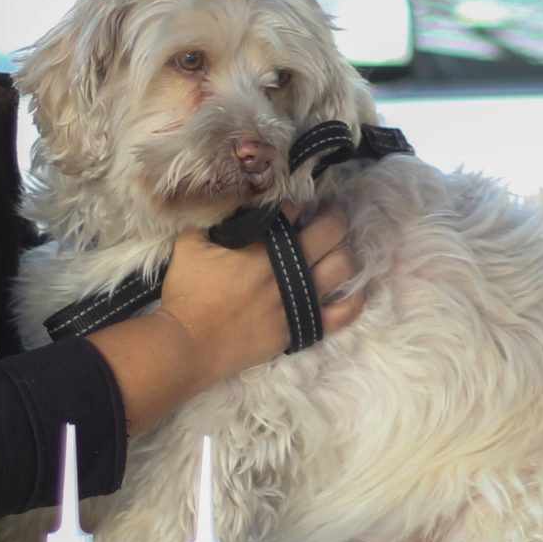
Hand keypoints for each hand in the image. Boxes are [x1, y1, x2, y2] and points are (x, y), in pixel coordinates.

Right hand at [155, 205, 363, 383]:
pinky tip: (355, 289)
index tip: (302, 198)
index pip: (296, 206)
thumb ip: (214, 218)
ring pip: (343, 265)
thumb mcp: (190, 242)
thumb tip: (234, 201)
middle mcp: (288, 266)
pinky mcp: (303, 326)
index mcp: (263, 242)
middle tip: (327, 215)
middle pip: (331, 229)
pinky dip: (355, 299)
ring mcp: (300, 298)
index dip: (300, 198)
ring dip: (344, 250)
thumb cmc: (187, 292)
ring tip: (337, 247)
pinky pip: (344, 314)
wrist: (190, 343)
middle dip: (332, 216)